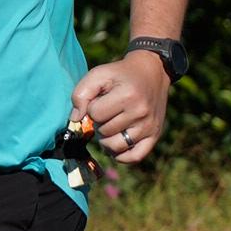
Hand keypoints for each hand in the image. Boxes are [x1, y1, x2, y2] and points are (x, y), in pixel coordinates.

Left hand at [71, 50, 170, 165]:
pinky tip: (116, 144)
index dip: (92, 107)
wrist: (151, 72)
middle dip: (100, 122)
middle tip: (108, 111)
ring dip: (107, 139)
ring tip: (110, 125)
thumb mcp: (98, 74)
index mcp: (127, 96)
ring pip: (115, 147)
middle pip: (104, 131)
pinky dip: (121, 155)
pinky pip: (134, 157)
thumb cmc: (120, 74)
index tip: (101, 99)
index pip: (95, 114)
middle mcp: (141, 113)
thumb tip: (75, 119)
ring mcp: (149, 126)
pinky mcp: (154, 136)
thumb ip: (80, 94)